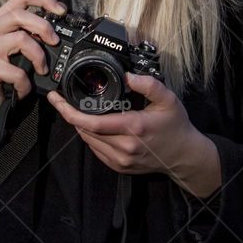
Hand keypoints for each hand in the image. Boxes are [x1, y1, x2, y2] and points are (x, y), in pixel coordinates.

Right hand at [0, 0, 65, 125]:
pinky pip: (16, 71)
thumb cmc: (4, 71)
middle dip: (44, 27)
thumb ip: (29, 33)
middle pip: (20, 15)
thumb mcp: (15, 47)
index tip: (60, 10)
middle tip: (55, 41)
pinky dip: (26, 82)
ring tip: (42, 69)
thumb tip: (58, 29)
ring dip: (38, 56)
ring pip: (20, 39)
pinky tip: (25, 88)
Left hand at [47, 72, 221, 197]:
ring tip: (78, 110)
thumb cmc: (176, 127)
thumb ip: (149, 84)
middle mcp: (124, 146)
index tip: (57, 99)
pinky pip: (96, 150)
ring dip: (80, 126)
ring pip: (88, 141)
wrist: (185, 156)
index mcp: (133, 127)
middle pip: (85, 131)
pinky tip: (93, 125)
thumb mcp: (168, 100)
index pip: (91, 123)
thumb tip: (129, 75)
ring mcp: (121, 159)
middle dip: (70, 115)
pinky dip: (90, 137)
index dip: (69, 111)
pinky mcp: (119, 167)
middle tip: (62, 100)